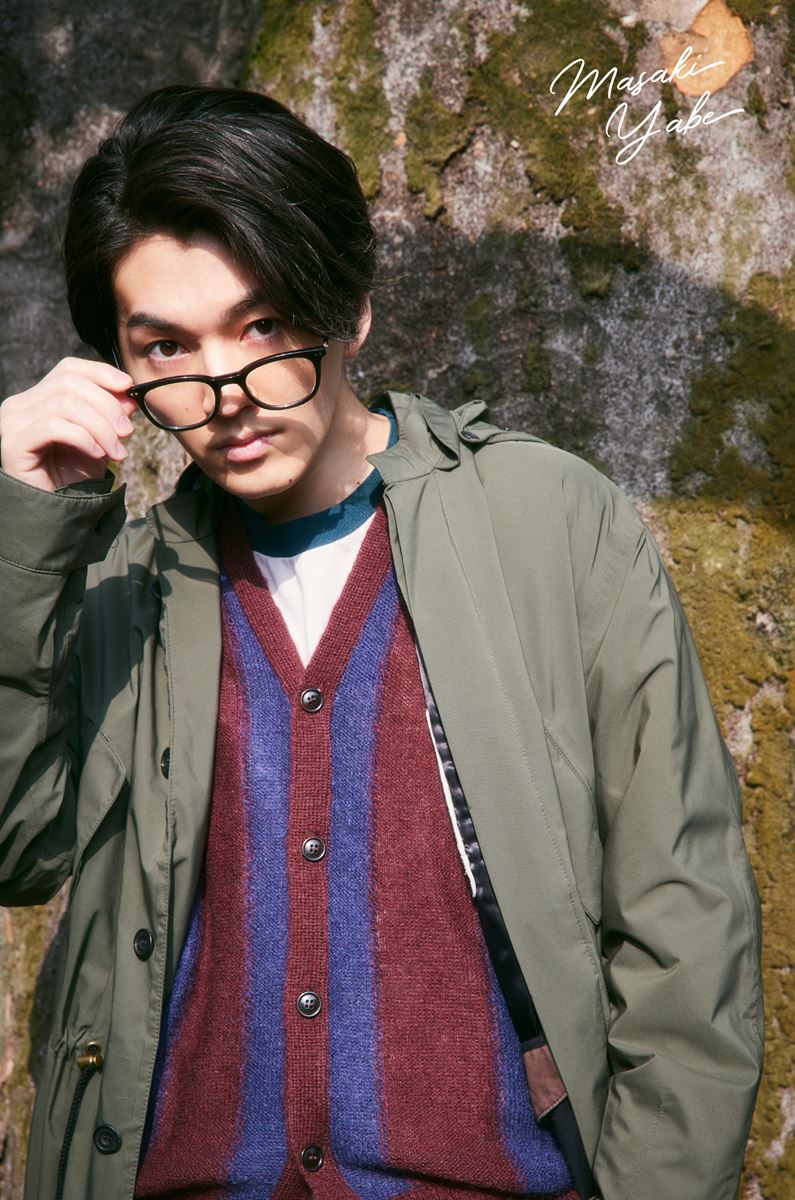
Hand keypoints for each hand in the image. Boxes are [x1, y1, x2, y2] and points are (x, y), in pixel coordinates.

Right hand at [0, 358, 136, 491]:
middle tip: (128, 432)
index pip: (68, 368)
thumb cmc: (73, 478)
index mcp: (37, 398)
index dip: (101, 372)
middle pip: (70, 383)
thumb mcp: (99, 440)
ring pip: (66, 403)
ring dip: (101, 426)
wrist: (54, 514)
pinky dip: (83, 437)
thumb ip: (110, 415)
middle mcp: (20, 404)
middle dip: (107, 405)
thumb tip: (128, 393)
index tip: (130, 386)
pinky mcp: (13, 442)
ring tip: (117, 451)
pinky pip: (54, 426)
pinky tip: (97, 454)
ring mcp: (12, 422)